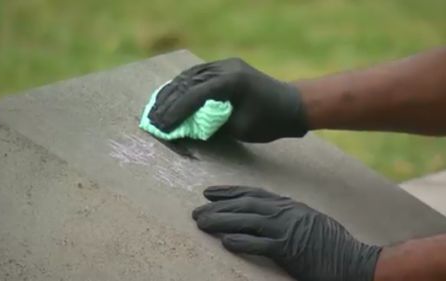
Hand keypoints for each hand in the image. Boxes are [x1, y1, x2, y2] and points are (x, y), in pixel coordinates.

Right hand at [148, 58, 307, 141]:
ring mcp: (226, 65)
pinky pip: (199, 75)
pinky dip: (183, 86)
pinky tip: (172, 96)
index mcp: (231, 81)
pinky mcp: (227, 68)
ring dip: (172, 92)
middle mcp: (226, 67)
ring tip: (156, 108)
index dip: (175, 111)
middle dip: (168, 102)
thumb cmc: (271, 121)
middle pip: (188, 82)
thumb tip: (188, 126)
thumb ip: (214, 124)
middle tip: (152, 119)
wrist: (293, 105)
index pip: (194, 94)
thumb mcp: (241, 128)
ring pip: (190, 76)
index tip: (161, 126)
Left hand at [193, 186, 381, 280]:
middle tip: (196, 211)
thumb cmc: (332, 244)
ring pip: (247, 220)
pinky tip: (225, 241)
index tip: (210, 193)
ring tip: (201, 223)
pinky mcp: (288, 249)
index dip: (229, 192)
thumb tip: (266, 216)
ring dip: (221, 221)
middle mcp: (285, 212)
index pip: (253, 194)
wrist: (353, 261)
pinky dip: (241, 241)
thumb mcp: (308, 221)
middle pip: (245, 205)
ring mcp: (286, 229)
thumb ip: (287, 215)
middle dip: (218, 206)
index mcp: (289, 205)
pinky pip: (259, 244)